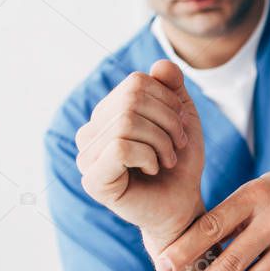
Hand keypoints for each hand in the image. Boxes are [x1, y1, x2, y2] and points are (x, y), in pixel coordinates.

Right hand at [75, 60, 206, 251]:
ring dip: (161, 141)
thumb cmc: (179, 164)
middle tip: (178, 145)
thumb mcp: (182, 117)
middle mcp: (90, 132)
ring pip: (126, 122)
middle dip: (168, 121)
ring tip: (167, 159)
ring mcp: (86, 157)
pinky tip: (152, 169)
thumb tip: (158, 65)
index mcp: (107, 114)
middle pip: (131, 100)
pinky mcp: (92, 180)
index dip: (168, 101)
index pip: (136, 83)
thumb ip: (172, 87)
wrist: (182, 205)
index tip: (181, 126)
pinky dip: (148, 156)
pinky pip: (120, 147)